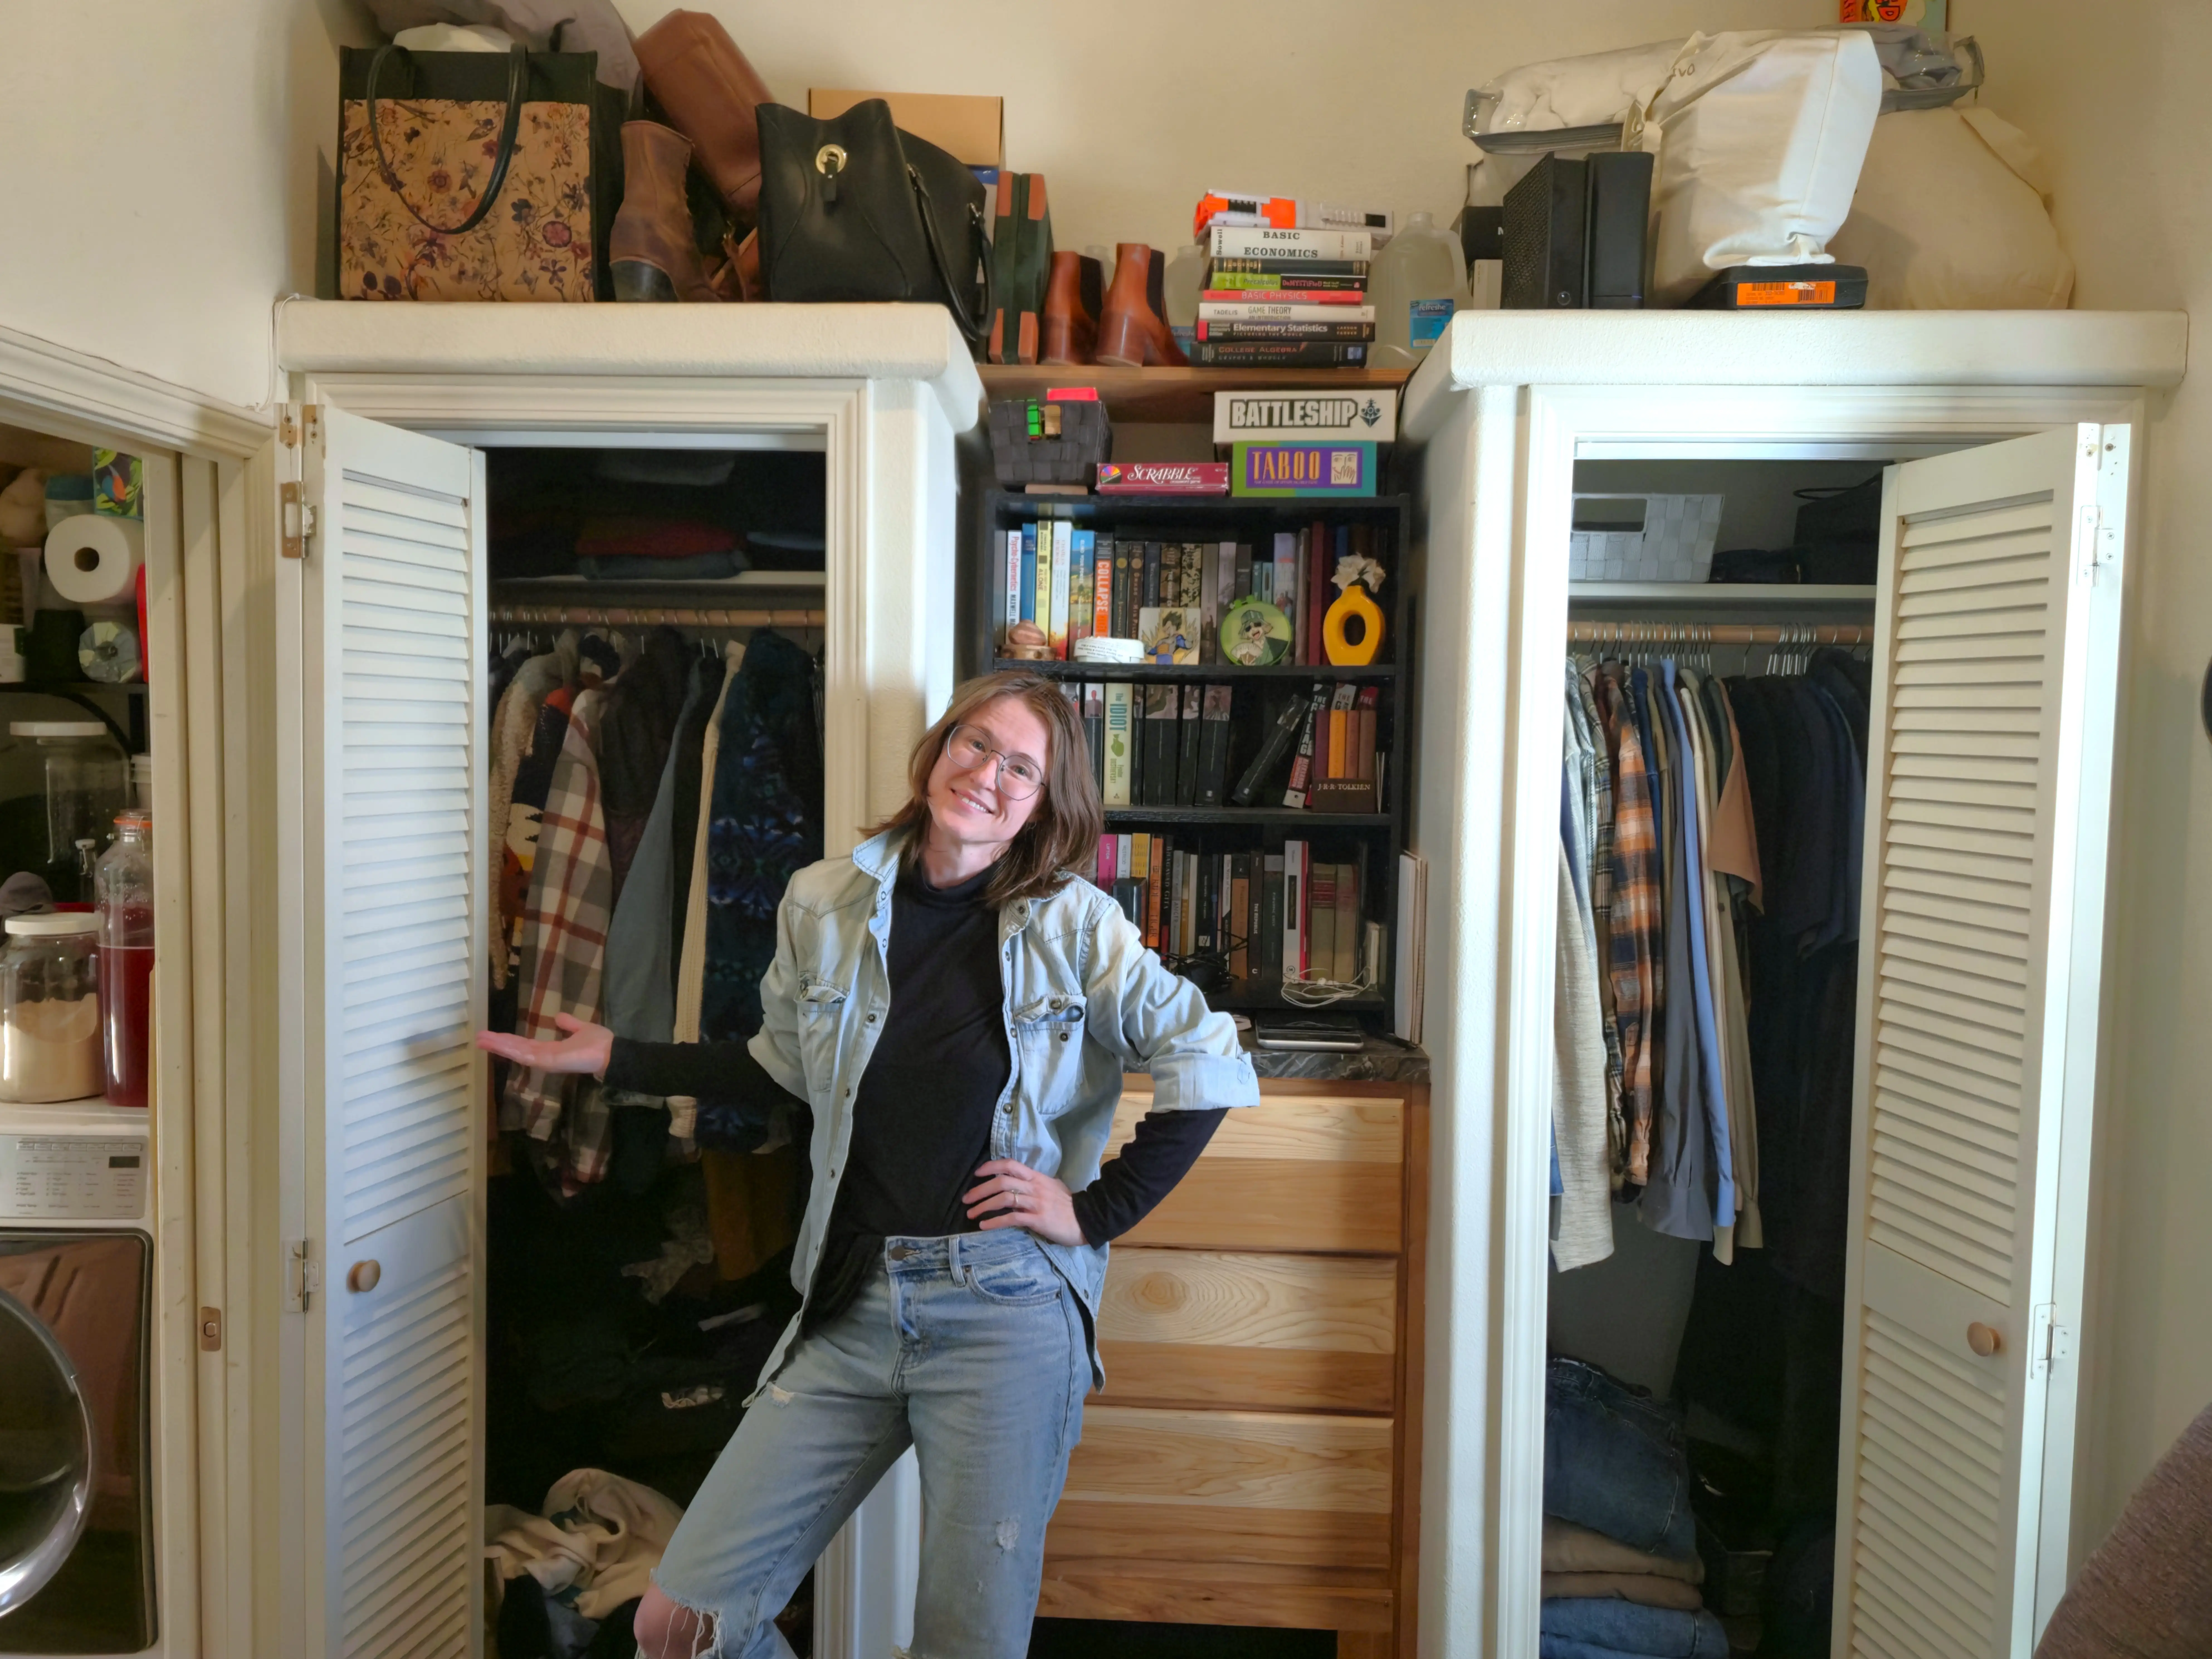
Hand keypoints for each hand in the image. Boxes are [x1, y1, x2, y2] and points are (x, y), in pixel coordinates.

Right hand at [475, 1013, 612, 1076]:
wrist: (612, 1052)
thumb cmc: (599, 1043)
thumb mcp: (581, 1029)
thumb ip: (569, 1024)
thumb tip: (558, 1016)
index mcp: (551, 1050)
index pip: (525, 1045)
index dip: (509, 1040)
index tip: (493, 1035)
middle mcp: (545, 1057)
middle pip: (517, 1050)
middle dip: (498, 1044)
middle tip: (479, 1037)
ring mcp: (545, 1061)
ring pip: (517, 1052)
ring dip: (499, 1045)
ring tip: (481, 1039)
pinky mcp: (548, 1062)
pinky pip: (526, 1055)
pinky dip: (511, 1049)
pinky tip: (498, 1043)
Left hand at [963, 1159, 1083, 1246]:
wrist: (1087, 1220)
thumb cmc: (1069, 1205)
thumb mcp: (1053, 1187)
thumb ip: (1036, 1184)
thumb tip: (1022, 1182)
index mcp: (1037, 1177)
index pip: (1010, 1165)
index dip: (991, 1166)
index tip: (977, 1174)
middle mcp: (1034, 1187)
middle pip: (1002, 1181)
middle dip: (980, 1189)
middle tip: (966, 1199)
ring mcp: (1036, 1203)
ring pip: (1004, 1198)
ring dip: (983, 1206)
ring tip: (970, 1214)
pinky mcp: (1038, 1220)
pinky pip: (1012, 1218)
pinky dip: (995, 1222)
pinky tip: (984, 1226)